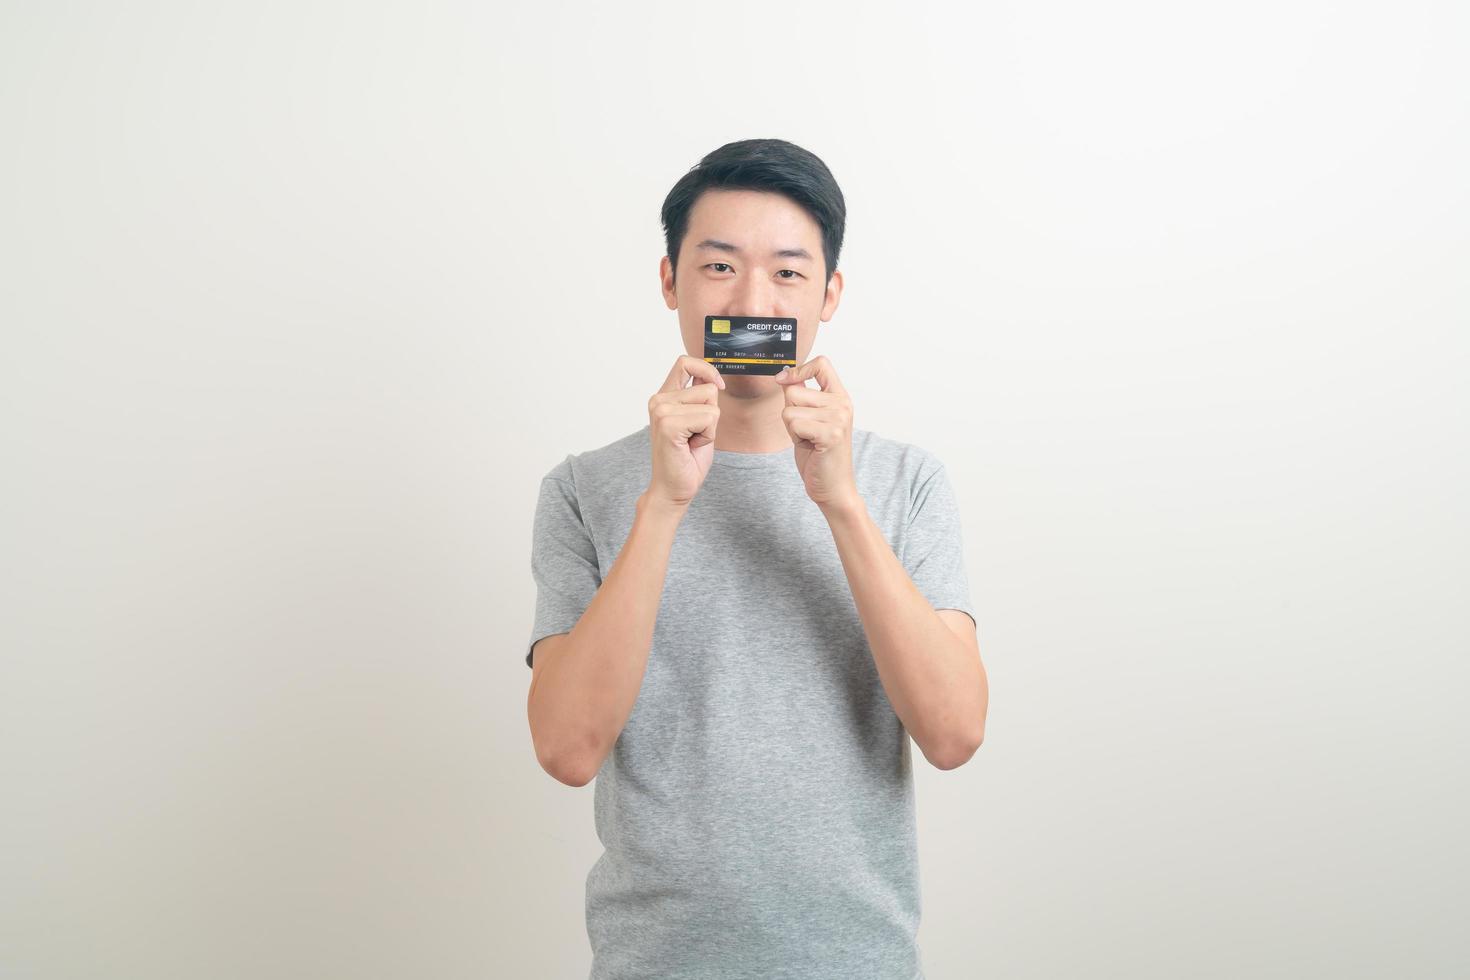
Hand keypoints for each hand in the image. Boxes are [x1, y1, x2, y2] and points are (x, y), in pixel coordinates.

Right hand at [645, 354, 725, 508]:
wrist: (673, 490)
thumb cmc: (686, 459)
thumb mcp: (697, 421)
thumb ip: (698, 397)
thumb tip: (712, 377)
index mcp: (663, 397)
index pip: (685, 362)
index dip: (706, 370)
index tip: (717, 387)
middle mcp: (658, 400)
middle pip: (707, 387)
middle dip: (711, 414)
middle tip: (694, 435)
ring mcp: (661, 411)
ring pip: (711, 403)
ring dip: (710, 426)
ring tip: (692, 441)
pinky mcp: (669, 424)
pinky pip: (709, 418)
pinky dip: (707, 435)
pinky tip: (691, 447)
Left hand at [774, 355, 860, 511]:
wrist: (833, 487)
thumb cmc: (820, 456)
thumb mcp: (809, 420)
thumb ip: (801, 397)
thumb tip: (785, 376)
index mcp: (840, 397)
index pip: (822, 364)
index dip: (799, 369)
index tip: (784, 379)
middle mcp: (842, 404)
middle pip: (794, 391)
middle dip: (790, 413)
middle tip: (806, 431)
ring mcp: (838, 418)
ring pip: (790, 409)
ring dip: (792, 428)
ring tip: (809, 440)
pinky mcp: (830, 433)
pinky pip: (794, 423)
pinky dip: (795, 437)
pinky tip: (810, 446)